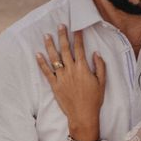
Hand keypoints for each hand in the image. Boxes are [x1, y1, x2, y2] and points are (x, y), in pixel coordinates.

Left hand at [36, 25, 105, 140]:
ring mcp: (61, 77)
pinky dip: (41, 62)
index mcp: (83, 68)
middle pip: (65, 49)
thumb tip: (95, 53)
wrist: (83, 115)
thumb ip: (100, 66)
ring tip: (46, 35)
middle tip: (60, 26)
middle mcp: (71, 70)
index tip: (76, 28)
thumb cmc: (94, 99)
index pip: (79, 48)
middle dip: (63, 36)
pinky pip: (46, 72)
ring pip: (54, 58)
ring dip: (50, 45)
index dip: (78, 37)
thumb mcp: (102, 82)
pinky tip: (37, 54)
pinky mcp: (54, 85)